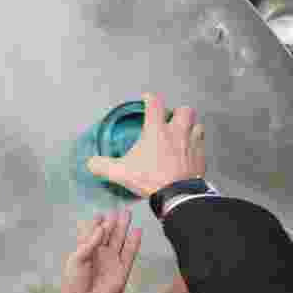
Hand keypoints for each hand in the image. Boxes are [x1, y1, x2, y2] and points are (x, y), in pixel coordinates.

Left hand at [59, 210, 140, 292]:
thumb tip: (102, 227)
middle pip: (107, 234)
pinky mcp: (122, 270)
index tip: (100, 213)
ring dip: (123, 228)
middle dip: (112, 222)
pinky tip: (137, 231)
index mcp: (84, 252)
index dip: (95, 224)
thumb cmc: (75, 283)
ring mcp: (111, 262)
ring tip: (128, 214)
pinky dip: (134, 242)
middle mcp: (99, 255)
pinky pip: (130, 253)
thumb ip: (89, 242)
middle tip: (118, 209)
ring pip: (119, 240)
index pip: (91, 234)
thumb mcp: (76, 259)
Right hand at [87, 93, 205, 197]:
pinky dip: (196, 145)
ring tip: (183, 135)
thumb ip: (103, 166)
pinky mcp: (201, 156)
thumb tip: (90, 163)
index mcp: (156, 131)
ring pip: (197, 125)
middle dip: (178, 112)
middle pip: (184, 110)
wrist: (177, 195)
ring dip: (191, 127)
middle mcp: (177, 132)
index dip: (150, 98)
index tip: (147, 98)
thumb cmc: (150, 179)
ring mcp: (192, 143)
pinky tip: (189, 152)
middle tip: (170, 120)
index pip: (154, 104)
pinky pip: (202, 144)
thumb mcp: (120, 173)